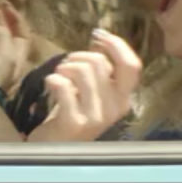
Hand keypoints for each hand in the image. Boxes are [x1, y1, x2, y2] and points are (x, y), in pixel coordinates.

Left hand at [26, 28, 140, 141]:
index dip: (116, 45)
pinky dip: (52, 79)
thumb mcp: (94, 92)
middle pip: (100, 63)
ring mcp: (96, 117)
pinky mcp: (74, 122)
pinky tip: (49, 85)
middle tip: (66, 64)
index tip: (98, 35)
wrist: (56, 146)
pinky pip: (62, 86)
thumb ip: (101, 71)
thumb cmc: (73, 112)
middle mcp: (115, 108)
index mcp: (123, 98)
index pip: (132, 65)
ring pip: (81, 71)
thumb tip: (100, 37)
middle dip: (78, 56)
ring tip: (58, 76)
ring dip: (64, 67)